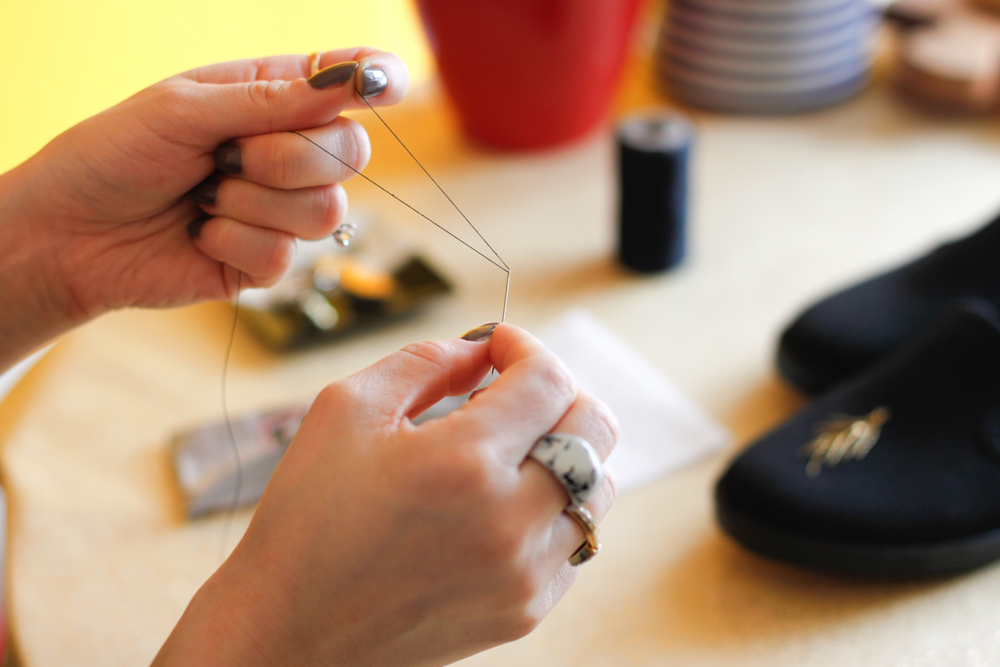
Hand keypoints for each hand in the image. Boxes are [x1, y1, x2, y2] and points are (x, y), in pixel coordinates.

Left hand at [0, 48, 407, 370]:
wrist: (69, 233)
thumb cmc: (114, 155)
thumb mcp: (183, 108)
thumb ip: (269, 99)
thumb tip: (347, 80)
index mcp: (270, 98)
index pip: (346, 84)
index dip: (376, 80)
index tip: (387, 83)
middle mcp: (287, 153)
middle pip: (352, 153)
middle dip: (289, 157)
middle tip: (229, 156)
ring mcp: (281, 211)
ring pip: (327, 210)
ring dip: (253, 203)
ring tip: (204, 197)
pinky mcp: (266, 263)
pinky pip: (287, 255)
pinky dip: (232, 240)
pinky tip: (198, 232)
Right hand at [153, 324, 618, 665]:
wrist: (291, 629)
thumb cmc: (308, 520)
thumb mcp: (346, 412)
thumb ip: (425, 362)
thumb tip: (481, 352)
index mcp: (463, 463)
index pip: (548, 379)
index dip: (524, 346)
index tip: (497, 348)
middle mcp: (510, 521)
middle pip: (595, 426)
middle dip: (557, 390)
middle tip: (509, 391)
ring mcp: (524, 572)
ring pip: (598, 486)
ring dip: (565, 450)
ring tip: (508, 450)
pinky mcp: (525, 609)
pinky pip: (578, 539)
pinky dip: (555, 507)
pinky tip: (504, 503)